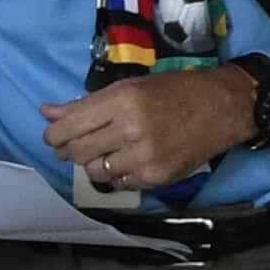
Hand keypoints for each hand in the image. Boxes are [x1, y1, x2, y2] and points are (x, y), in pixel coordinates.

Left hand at [41, 67, 260, 199]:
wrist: (222, 108)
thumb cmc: (175, 91)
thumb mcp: (130, 86)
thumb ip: (87, 103)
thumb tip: (46, 112)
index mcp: (122, 100)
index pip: (70, 124)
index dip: (54, 134)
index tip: (53, 136)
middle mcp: (130, 129)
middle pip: (77, 151)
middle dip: (67, 151)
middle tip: (70, 147)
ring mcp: (144, 156)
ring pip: (96, 171)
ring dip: (93, 163)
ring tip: (104, 152)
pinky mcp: (156, 176)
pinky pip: (120, 183)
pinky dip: (117, 174)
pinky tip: (127, 160)